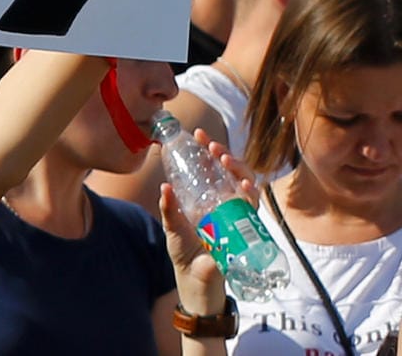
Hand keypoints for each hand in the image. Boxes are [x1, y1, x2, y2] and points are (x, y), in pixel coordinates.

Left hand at [158, 129, 256, 303]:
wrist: (195, 283)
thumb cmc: (185, 253)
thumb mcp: (173, 229)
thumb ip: (169, 210)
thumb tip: (164, 187)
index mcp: (209, 199)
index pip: (213, 169)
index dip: (210, 151)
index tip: (200, 135)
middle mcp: (227, 205)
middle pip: (233, 174)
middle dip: (226, 156)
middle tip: (213, 147)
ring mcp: (238, 218)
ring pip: (247, 188)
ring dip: (239, 171)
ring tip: (226, 161)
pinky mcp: (246, 232)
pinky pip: (253, 213)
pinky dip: (251, 197)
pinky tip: (246, 187)